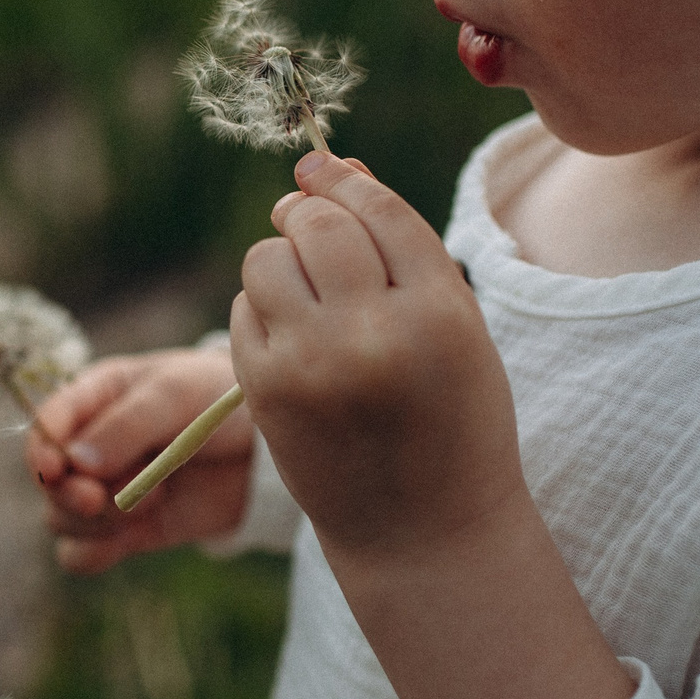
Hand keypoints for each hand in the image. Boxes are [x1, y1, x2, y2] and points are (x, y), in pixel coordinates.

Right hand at [25, 347, 253, 573]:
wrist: (264, 448)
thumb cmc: (219, 400)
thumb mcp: (176, 394)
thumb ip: (127, 424)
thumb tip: (75, 462)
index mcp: (94, 398)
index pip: (45, 425)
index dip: (40, 449)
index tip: (55, 469)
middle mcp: (89, 446)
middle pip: (47, 482)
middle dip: (70, 493)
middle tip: (98, 498)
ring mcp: (105, 490)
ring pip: (59, 521)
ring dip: (96, 521)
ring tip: (155, 498)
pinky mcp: (125, 530)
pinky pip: (81, 556)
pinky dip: (95, 553)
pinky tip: (128, 540)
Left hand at [231, 152, 526, 561]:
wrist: (425, 532)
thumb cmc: (451, 420)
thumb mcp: (455, 330)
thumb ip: (402, 250)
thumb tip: (331, 166)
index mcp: (440, 312)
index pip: (380, 210)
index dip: (344, 179)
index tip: (322, 167)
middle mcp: (374, 334)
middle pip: (319, 225)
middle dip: (305, 211)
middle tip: (304, 220)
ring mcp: (313, 366)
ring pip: (267, 260)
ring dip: (279, 257)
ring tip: (305, 288)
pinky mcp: (266, 393)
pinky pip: (244, 311)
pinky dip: (261, 308)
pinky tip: (292, 336)